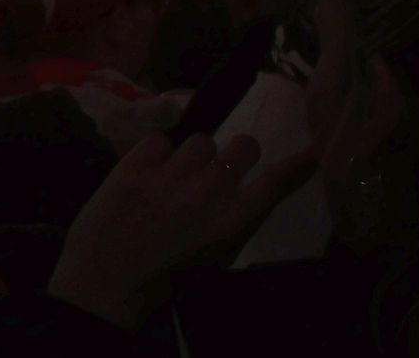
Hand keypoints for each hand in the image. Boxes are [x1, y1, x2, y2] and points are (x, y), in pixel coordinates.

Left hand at [48, 133, 313, 328]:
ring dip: (191, 155)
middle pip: (244, 144)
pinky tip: (144, 175)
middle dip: (236, 153)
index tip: (312, 151)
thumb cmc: (163, 277)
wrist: (106, 279)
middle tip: (217, 169)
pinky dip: (154, 154)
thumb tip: (244, 189)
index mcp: (229, 222)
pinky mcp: (135, 164)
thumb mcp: (211, 257)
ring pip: (201, 139)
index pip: (273, 184)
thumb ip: (231, 222)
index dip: (295, 166)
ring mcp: (171, 175)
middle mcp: (207, 193)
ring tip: (173, 178)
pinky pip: (159, 139)